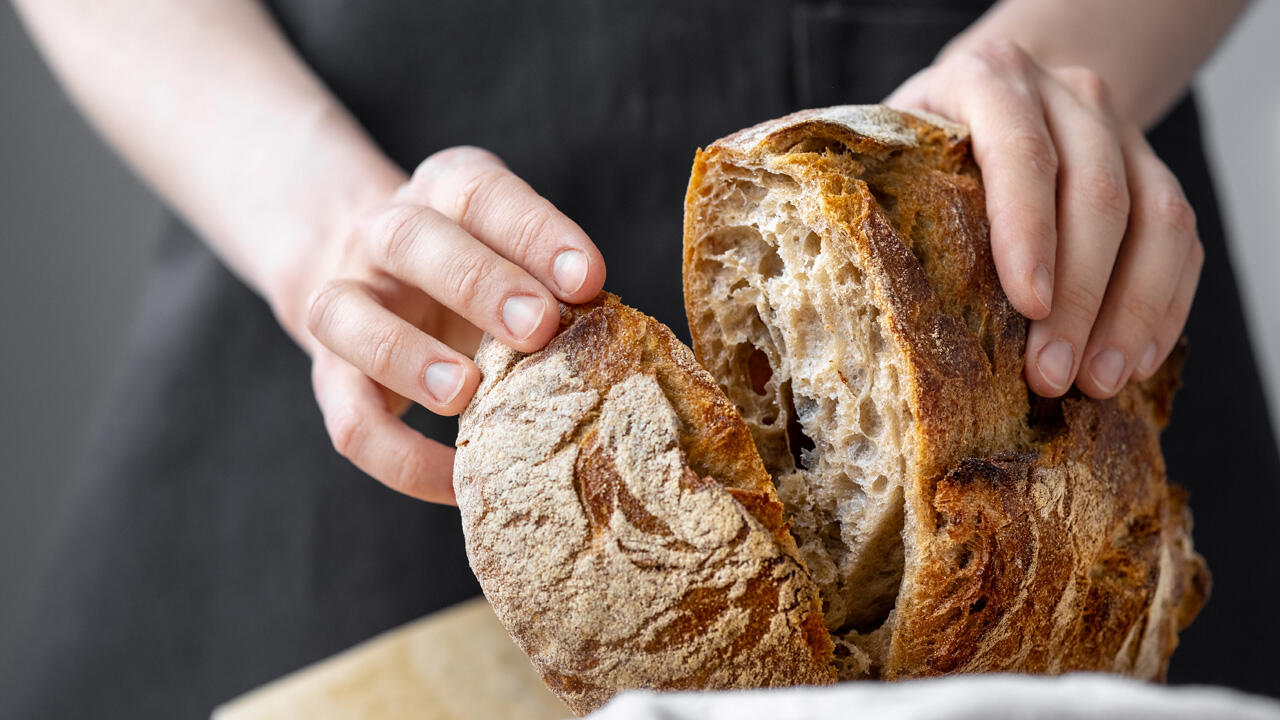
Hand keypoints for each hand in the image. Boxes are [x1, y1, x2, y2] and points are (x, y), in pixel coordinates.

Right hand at [281, 146, 604, 503]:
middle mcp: (382, 234)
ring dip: (408, 356)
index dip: (536, 232)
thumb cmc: (480, 274)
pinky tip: (458, 481)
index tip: (590, 279)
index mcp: (445, 192)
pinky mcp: (329, 376)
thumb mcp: (516, 258)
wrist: (376, 279)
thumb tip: (625, 352)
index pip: (484, 194)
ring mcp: (345, 300)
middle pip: (412, 240)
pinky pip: (348, 417)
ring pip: (344, 316)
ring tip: (467, 393)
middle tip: (539, 327)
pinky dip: (400, 457)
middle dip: (478, 283)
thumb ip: (555, 288)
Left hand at [886, 39, 1202, 398]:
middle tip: (1053, 374)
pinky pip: (1182, 240)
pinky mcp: (1155, 171)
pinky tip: (1135, 361)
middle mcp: (1066, 94)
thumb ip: (877, 197)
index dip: (1028, 228)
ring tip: (1099, 381)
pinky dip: (1164, 305)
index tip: (1029, 303)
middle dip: (1080, 295)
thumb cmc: (924, 138)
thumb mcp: (891, 146)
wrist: (995, 88)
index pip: (1021, 149)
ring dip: (1132, 310)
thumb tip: (857, 297)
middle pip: (1096, 192)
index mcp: (987, 79)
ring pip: (1158, 216)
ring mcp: (1121, 130)